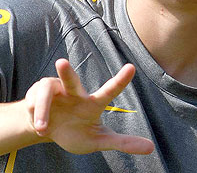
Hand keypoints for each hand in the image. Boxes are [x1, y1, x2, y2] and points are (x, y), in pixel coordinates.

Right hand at [24, 59, 154, 154]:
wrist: (46, 131)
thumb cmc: (76, 132)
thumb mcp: (98, 140)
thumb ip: (123, 142)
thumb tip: (151, 148)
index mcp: (93, 103)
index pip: (109, 90)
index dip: (121, 80)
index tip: (131, 67)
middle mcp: (76, 92)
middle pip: (72, 80)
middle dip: (66, 72)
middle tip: (61, 63)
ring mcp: (56, 90)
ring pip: (46, 93)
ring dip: (41, 111)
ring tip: (42, 130)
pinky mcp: (38, 91)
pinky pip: (32, 101)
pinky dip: (34, 114)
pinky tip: (38, 122)